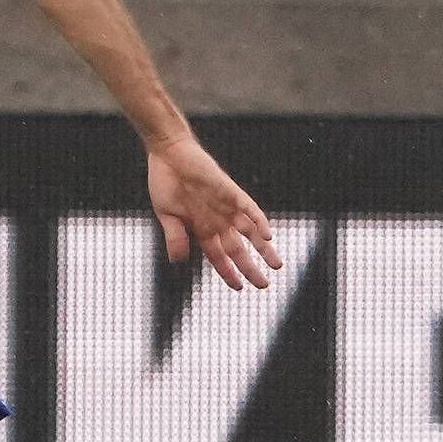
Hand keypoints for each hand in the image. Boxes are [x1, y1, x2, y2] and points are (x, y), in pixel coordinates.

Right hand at [145, 135, 281, 288]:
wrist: (169, 153)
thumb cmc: (165, 183)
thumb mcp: (167, 215)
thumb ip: (175, 237)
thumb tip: (178, 261)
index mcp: (201, 230)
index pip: (219, 257)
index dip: (229, 273)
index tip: (239, 287)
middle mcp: (217, 221)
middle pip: (238, 249)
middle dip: (251, 267)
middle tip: (264, 285)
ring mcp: (226, 207)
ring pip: (250, 232)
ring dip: (263, 248)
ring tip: (277, 264)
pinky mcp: (231, 191)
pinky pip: (249, 208)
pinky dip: (258, 221)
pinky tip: (267, 235)